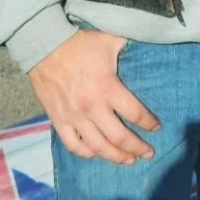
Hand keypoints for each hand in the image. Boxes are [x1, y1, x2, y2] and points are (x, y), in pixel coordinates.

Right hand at [29, 30, 160, 164]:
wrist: (43, 46)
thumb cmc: (79, 43)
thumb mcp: (109, 39)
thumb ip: (130, 44)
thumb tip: (150, 39)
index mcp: (108, 88)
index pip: (135, 114)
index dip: (149, 123)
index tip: (156, 127)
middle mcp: (92, 107)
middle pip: (120, 137)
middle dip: (137, 147)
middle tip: (148, 153)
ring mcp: (74, 117)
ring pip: (98, 147)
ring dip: (116, 156)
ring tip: (128, 160)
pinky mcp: (58, 120)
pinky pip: (73, 145)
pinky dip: (87, 153)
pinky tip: (97, 154)